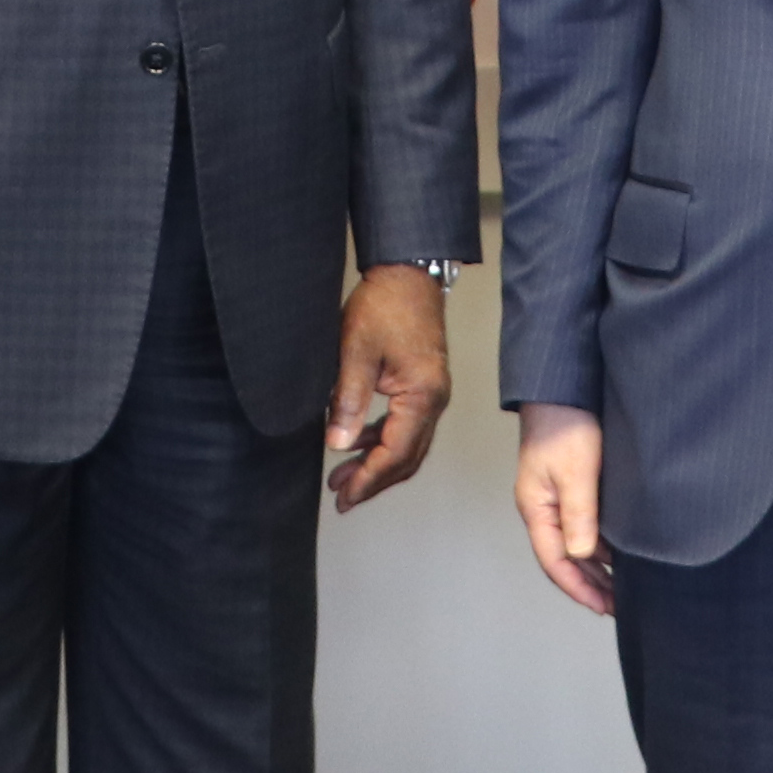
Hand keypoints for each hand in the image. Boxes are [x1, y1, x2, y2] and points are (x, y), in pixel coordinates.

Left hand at [325, 265, 454, 513]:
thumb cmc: (384, 306)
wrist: (408, 274)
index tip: (344, 496)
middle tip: (342, 499)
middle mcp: (434, 401)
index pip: (396, 454)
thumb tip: (338, 444)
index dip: (369, 479)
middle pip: (407, 458)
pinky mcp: (423, 385)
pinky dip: (382, 440)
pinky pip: (405, 426)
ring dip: (376, 462)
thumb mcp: (356, 352)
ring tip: (342, 476)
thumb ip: (348, 401)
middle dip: (374, 481)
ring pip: (407, 444)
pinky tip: (357, 442)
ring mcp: (432, 394)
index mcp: (422, 396)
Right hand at [510, 403, 612, 616]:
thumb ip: (579, 516)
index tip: (604, 607)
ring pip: (574, 543)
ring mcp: (555, 497)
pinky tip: (620, 551)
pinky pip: (583, 525)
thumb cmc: (566, 425)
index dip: (579, 588)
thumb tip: (581, 556)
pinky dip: (601, 543)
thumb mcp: (576, 473)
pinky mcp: (571, 485)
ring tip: (623, 586)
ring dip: (597, 566)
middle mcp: (543, 507)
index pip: (554, 562)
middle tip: (619, 605)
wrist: (563, 387)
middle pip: (564, 558)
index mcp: (536, 508)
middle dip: (590, 584)